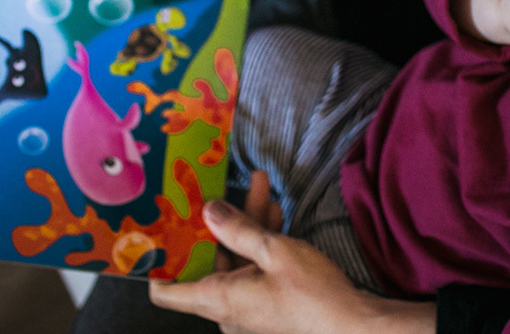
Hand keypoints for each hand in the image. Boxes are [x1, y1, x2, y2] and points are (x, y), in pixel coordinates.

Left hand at [150, 177, 433, 333]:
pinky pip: (253, 273)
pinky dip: (260, 247)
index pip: (164, 291)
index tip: (155, 230)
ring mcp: (248, 311)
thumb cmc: (312, 295)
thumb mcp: (275, 251)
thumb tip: (208, 210)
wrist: (353, 326)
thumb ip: (238, 229)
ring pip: (236, 263)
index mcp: (217, 300)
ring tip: (261, 189)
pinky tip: (275, 217)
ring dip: (247, 228)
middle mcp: (226, 311)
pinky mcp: (268, 308)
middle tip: (227, 189)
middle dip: (220, 223)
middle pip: (210, 262)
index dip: (156, 263)